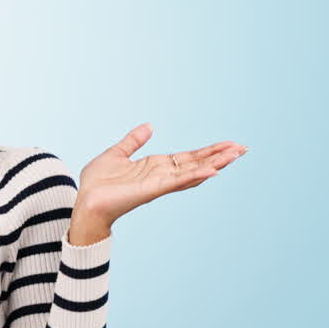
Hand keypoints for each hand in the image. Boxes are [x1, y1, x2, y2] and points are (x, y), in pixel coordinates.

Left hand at [76, 123, 247, 226]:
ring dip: (214, 164)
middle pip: (197, 164)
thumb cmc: (97, 183)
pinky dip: (195, 176)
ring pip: (193, 172)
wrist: (85, 201)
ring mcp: (159, 184)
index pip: (189, 158)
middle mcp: (162, 176)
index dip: (208, 151)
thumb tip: (149, 126)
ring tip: (235, 155)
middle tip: (243, 148)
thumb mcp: (117, 154)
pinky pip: (178, 182)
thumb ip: (133, 141)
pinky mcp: (152, 190)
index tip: (228, 144)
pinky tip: (212, 171)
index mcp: (156, 167)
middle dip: (219, 156)